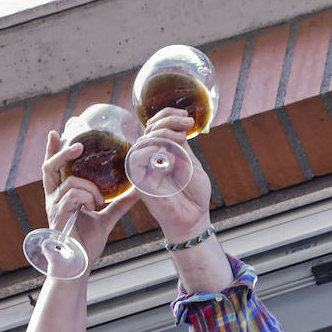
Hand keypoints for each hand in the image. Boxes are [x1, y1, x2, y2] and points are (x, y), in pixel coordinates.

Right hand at [40, 130, 138, 270]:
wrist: (80, 264)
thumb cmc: (88, 244)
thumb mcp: (106, 219)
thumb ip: (119, 204)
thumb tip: (138, 191)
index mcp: (62, 197)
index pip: (54, 169)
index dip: (53, 150)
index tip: (56, 132)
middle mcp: (54, 199)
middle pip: (50, 167)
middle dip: (61, 152)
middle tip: (77, 145)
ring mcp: (54, 206)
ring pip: (71, 182)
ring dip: (90, 188)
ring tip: (99, 202)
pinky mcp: (59, 215)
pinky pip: (73, 195)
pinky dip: (87, 197)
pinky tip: (93, 208)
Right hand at [135, 108, 213, 240]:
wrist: (194, 217)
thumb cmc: (194, 193)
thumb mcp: (191, 162)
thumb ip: (181, 145)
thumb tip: (177, 124)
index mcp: (161, 150)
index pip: (154, 124)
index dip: (167, 114)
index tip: (186, 115)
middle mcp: (149, 156)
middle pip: (148, 128)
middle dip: (168, 121)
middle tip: (187, 124)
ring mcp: (142, 167)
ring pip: (144, 139)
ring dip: (163, 133)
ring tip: (182, 139)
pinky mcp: (138, 179)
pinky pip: (138, 157)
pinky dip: (154, 151)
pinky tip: (169, 156)